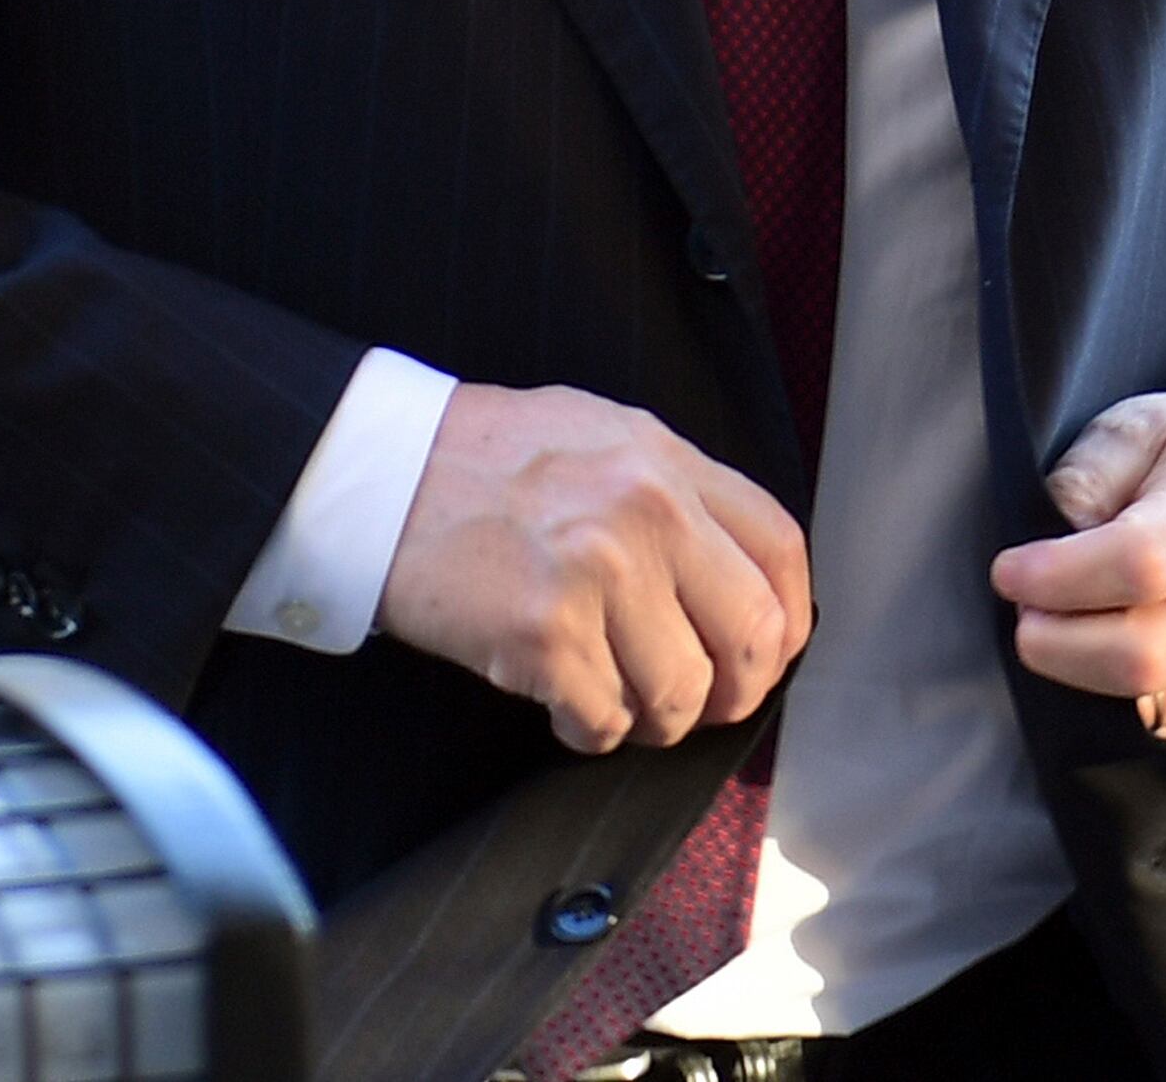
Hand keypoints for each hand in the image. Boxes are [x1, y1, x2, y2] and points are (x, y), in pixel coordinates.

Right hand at [374, 383, 813, 754]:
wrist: (378, 476)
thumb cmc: (480, 463)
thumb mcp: (598, 436)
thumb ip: (671, 492)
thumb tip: (735, 576)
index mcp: (664, 461)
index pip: (780, 549)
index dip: (787, 620)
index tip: (767, 654)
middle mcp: (645, 510)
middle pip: (752, 633)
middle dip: (734, 690)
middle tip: (697, 702)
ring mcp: (597, 572)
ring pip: (680, 693)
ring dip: (652, 720)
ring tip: (613, 698)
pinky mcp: (543, 633)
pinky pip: (604, 721)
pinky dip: (588, 730)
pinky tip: (560, 703)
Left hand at [989, 390, 1165, 740]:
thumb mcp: (1135, 429)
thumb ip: (1082, 481)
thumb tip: (1042, 547)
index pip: (1137, 566)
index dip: (1058, 577)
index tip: (1009, 571)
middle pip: (1140, 656)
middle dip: (1055, 644)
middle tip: (1025, 607)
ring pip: (1143, 702)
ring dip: (1076, 671)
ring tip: (1058, 621)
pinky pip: (1154, 722)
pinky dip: (1107, 695)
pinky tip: (1094, 644)